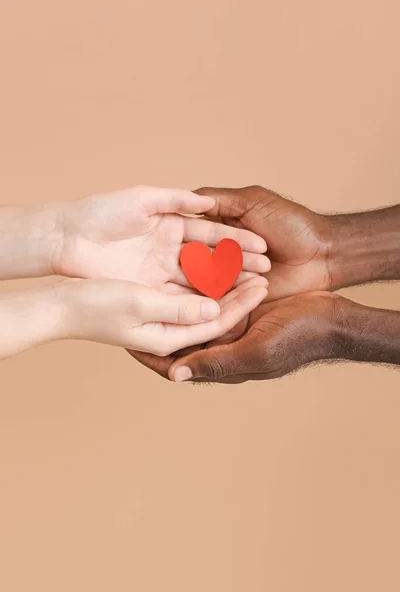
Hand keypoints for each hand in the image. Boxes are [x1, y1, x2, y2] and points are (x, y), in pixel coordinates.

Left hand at [54, 186, 269, 288]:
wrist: (67, 237)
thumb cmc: (102, 212)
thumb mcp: (143, 199)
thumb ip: (176, 199)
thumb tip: (209, 202)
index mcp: (172, 224)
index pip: (212, 234)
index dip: (237, 241)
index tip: (263, 248)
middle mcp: (171, 250)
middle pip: (211, 259)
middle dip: (239, 265)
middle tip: (267, 273)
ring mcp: (161, 272)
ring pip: (200, 280)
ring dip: (226, 285)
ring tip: (253, 289)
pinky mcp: (148, 290)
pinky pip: (179, 296)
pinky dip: (200, 300)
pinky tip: (224, 304)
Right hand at [54, 276, 267, 356]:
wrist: (59, 306)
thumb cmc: (93, 306)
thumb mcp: (139, 304)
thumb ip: (179, 308)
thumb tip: (215, 309)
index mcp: (169, 336)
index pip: (215, 321)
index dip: (241, 303)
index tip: (262, 284)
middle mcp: (170, 327)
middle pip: (213, 310)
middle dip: (240, 294)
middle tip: (265, 274)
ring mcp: (162, 315)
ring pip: (202, 298)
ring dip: (225, 283)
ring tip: (248, 265)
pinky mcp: (153, 301)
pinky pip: (186, 289)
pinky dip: (204, 276)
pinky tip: (217, 262)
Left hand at [128, 292, 338, 380]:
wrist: (333, 318)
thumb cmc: (298, 339)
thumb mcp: (255, 353)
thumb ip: (215, 361)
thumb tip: (173, 374)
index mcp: (220, 360)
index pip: (172, 360)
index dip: (145, 351)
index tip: (120, 338)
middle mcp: (220, 343)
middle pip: (177, 333)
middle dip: (153, 320)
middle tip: (126, 305)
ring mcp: (230, 323)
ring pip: (191, 310)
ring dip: (174, 298)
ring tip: (146, 281)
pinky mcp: (240, 304)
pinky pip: (210, 293)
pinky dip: (197, 282)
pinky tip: (181, 266)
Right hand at [193, 185, 331, 299]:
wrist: (321, 256)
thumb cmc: (292, 223)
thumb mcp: (253, 201)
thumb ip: (219, 199)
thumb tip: (183, 199)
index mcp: (218, 225)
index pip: (191, 229)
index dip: (185, 232)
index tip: (178, 234)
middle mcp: (217, 250)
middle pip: (194, 255)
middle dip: (202, 256)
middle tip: (213, 256)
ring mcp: (226, 274)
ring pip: (207, 277)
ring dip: (220, 272)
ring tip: (239, 269)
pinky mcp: (236, 295)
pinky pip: (221, 295)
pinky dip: (225, 290)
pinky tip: (234, 286)